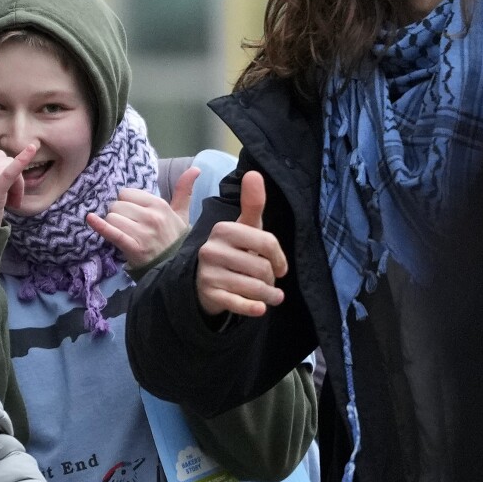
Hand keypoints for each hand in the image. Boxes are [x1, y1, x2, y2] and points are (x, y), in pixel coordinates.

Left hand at [85, 166, 198, 267]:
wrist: (177, 266)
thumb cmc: (175, 238)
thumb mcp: (181, 213)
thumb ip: (184, 190)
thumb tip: (196, 168)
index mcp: (160, 205)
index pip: (126, 193)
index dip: (125, 202)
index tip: (131, 212)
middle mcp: (150, 216)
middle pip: (117, 205)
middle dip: (118, 213)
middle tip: (128, 225)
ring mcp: (141, 232)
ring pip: (112, 217)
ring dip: (112, 224)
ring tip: (124, 233)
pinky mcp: (132, 247)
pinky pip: (111, 232)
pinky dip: (99, 225)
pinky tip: (90, 219)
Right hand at [195, 171, 287, 317]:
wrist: (203, 281)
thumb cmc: (233, 251)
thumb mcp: (244, 228)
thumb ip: (252, 204)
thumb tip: (254, 173)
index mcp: (223, 229)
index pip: (267, 243)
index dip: (279, 258)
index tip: (279, 267)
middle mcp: (211, 250)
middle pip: (262, 268)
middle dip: (271, 279)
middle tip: (267, 281)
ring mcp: (207, 273)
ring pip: (254, 288)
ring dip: (268, 295)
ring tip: (269, 296)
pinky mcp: (208, 294)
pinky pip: (238, 303)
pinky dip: (252, 308)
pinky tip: (260, 309)